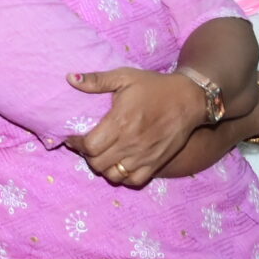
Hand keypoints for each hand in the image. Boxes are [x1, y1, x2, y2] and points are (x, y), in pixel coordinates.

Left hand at [65, 67, 206, 188]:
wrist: (189, 100)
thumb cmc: (154, 87)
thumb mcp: (124, 76)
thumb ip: (97, 80)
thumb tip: (70, 79)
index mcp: (120, 122)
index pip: (89, 146)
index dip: (77, 143)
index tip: (74, 137)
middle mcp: (130, 143)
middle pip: (97, 164)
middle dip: (87, 156)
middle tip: (87, 145)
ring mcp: (144, 157)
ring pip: (113, 176)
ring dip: (103, 167)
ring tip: (101, 155)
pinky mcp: (156, 164)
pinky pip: (134, 181)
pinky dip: (122, 177)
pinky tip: (119, 164)